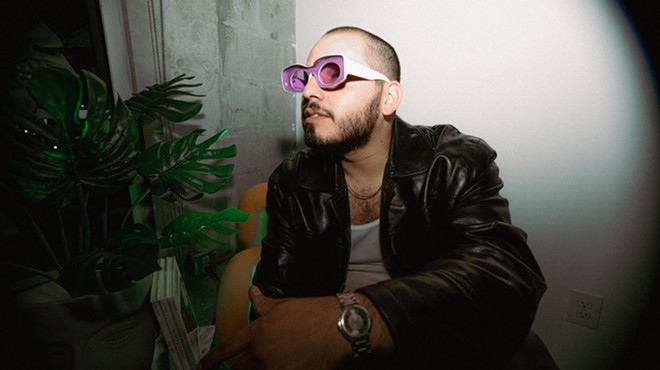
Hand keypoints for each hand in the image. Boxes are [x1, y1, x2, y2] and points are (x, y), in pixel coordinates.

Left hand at [198, 286, 350, 369]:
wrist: (339, 328)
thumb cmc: (314, 314)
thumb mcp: (284, 305)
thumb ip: (263, 303)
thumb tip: (251, 291)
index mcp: (257, 332)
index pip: (227, 348)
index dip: (211, 359)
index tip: (201, 366)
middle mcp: (261, 354)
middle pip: (238, 368)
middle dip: (239, 367)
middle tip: (244, 363)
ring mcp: (275, 369)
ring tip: (268, 362)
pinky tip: (285, 367)